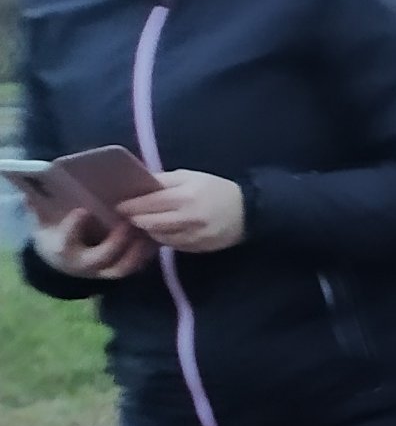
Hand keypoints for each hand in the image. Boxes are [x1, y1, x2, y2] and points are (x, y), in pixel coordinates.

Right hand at [29, 205, 152, 279]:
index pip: (66, 241)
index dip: (73, 227)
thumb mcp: (43, 219)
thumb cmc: (55, 230)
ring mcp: (103, 270)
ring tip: (147, 229)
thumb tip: (33, 184)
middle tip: (127, 221)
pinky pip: (137, 265)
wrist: (63, 257)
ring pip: (123, 267)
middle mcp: (84, 265)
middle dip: (115, 242)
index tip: (83, 210)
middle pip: (102, 259)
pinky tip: (157, 234)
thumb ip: (39, 204)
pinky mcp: (119, 269)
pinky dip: (147, 252)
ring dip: (137, 250)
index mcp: (62, 249)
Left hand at [117, 169, 245, 252]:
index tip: (118, 205)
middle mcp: (188, 218)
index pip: (149, 203)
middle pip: (150, 223)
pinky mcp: (198, 248)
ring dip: (148, 230)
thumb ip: (164, 181)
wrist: (248, 211)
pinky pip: (173, 245)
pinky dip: (163, 238)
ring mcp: (193, 236)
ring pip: (159, 236)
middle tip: (125, 216)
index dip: (131, 205)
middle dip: (135, 220)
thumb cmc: (216, 189)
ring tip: (142, 223)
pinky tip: (160, 232)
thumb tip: (139, 185)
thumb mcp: (190, 177)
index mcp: (185, 196)